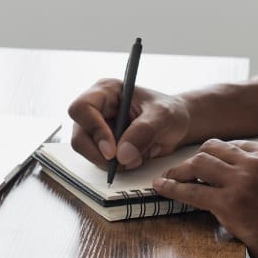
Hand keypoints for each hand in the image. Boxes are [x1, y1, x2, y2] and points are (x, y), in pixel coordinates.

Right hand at [68, 79, 190, 170]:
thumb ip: (143, 131)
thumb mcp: (163, 116)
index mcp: (106, 91)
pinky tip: (135, 158)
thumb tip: (122, 155)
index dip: (93, 130)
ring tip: (137, 156)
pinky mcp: (103, 146)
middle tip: (123, 162)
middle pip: (79, 136)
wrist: (178, 125)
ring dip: (111, 162)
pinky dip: (117, 166)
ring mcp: (98, 128)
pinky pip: (100, 161)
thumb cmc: (170, 111)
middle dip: (100, 154)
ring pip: (87, 152)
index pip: (82, 108)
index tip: (112, 150)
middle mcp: (97, 109)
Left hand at [153, 139, 257, 257]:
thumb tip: (230, 171)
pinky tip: (162, 187)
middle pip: (212, 149)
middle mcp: (257, 163)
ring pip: (199, 163)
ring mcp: (242, 181)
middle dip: (195, 159)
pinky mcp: (229, 204)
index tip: (203, 165)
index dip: (215, 157)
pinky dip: (173, 188)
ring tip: (170, 178)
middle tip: (183, 171)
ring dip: (180, 171)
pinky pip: (192, 190)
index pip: (232, 146)